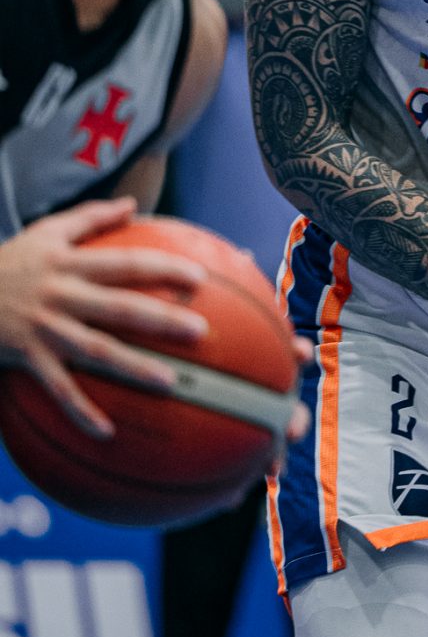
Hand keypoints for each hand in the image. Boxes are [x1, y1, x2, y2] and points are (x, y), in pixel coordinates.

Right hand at [0, 198, 211, 438]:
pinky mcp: (28, 357)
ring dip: (133, 368)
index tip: (199, 277)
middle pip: (119, 307)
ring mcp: (45, 329)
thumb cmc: (10, 261)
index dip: (163, 267)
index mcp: (70, 264)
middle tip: (200, 329)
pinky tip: (106, 432)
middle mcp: (62, 295)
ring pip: (96, 351)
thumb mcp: (46, 231)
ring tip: (170, 383)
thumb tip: (132, 204)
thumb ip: (91, 217)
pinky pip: (58, 388)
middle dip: (161, 318)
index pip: (126, 263)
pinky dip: (80, 411)